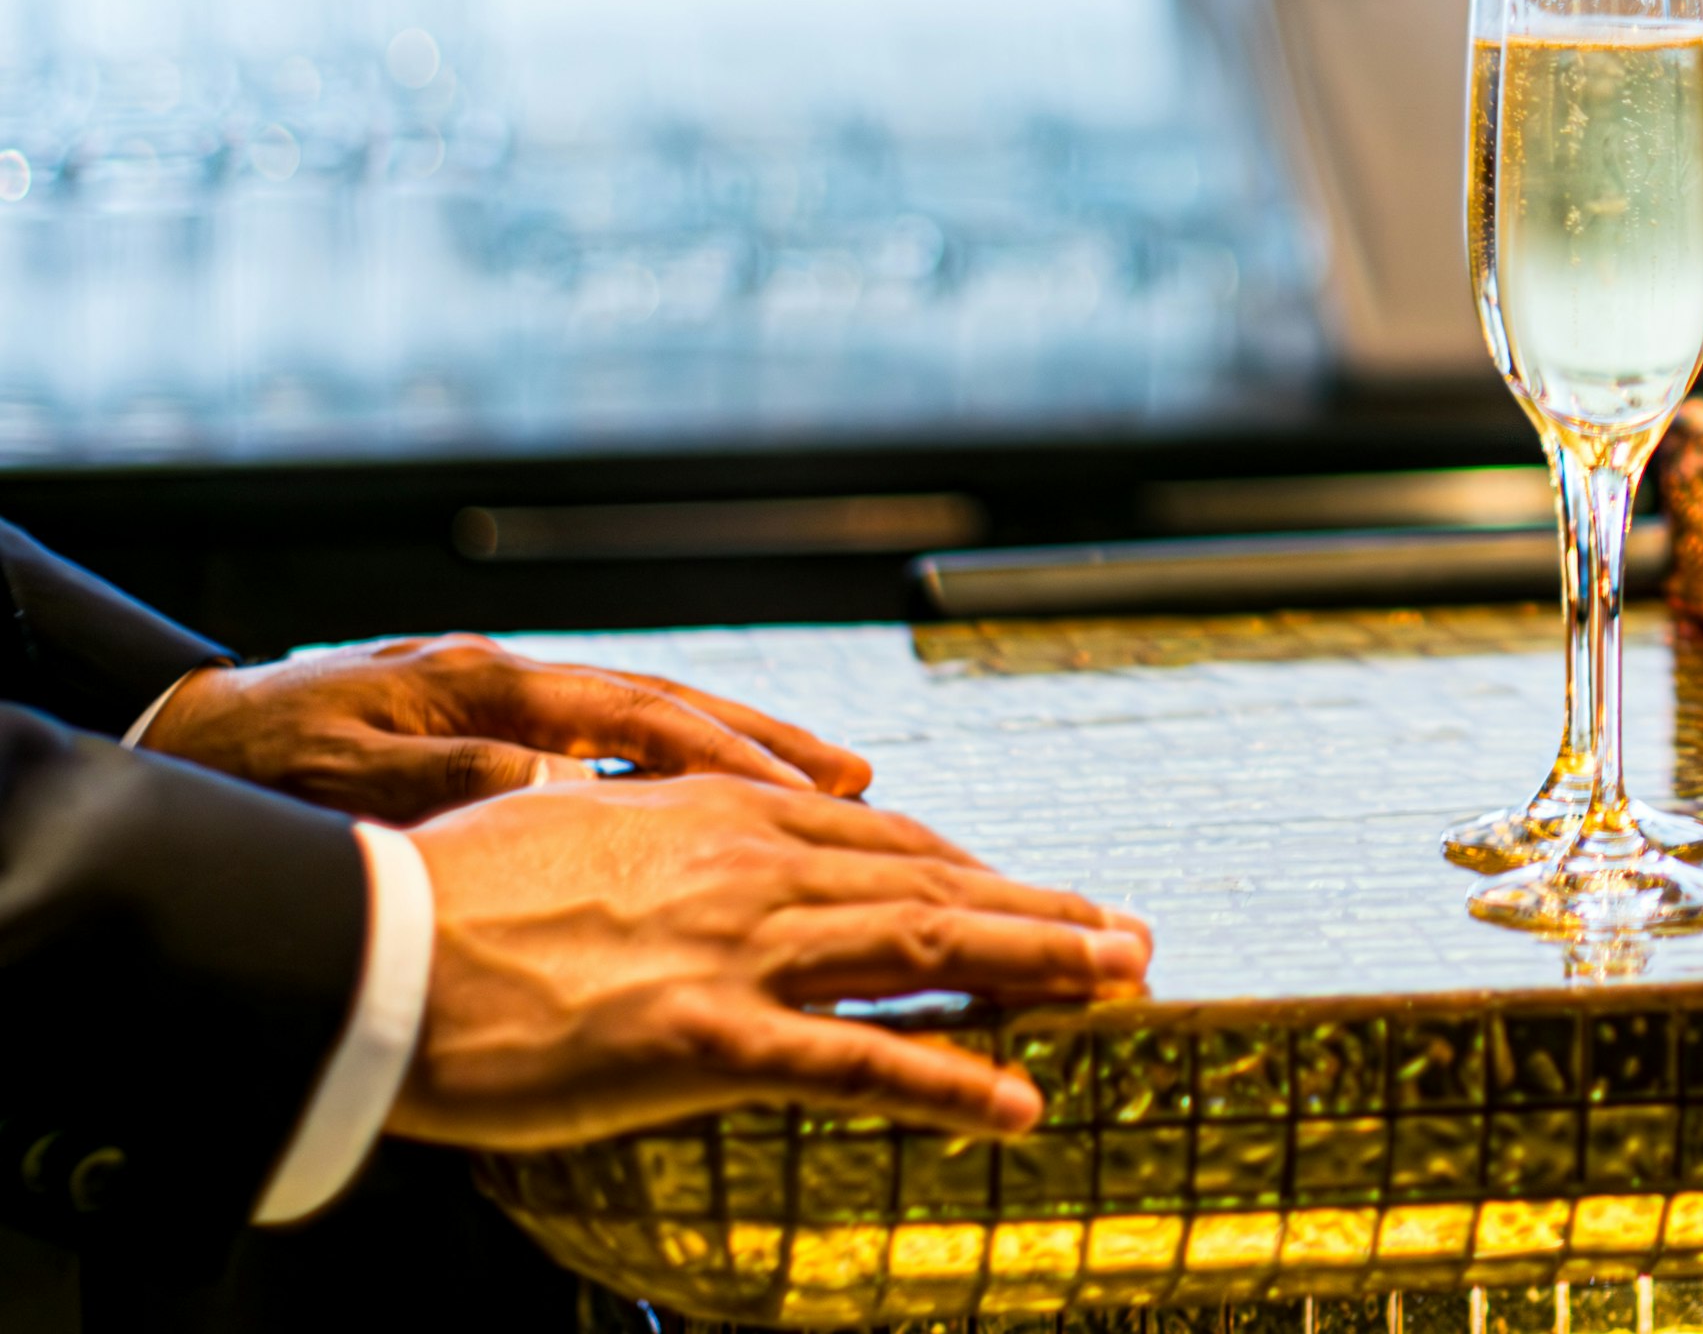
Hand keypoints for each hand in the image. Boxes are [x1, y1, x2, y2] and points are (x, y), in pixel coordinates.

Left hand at [140, 634, 871, 823]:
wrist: (187, 736)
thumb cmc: (253, 770)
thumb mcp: (348, 778)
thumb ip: (457, 780)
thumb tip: (562, 780)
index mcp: (485, 684)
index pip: (635, 718)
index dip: (726, 757)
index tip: (803, 792)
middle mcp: (509, 678)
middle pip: (666, 705)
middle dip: (767, 743)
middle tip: (856, 779)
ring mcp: (504, 696)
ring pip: (647, 720)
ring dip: (736, 752)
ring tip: (823, 783)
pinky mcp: (490, 722)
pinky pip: (609, 740)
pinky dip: (676, 764)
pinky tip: (718, 796)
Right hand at [393, 776, 1150, 1149]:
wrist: (365, 950)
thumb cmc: (447, 899)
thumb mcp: (580, 829)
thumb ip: (665, 837)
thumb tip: (704, 848)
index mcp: (718, 811)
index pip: (883, 839)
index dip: (973, 869)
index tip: (1033, 893)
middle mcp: (749, 864)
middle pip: (933, 882)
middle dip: (1043, 911)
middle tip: (1126, 937)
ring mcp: (735, 951)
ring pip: (928, 946)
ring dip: (1041, 966)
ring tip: (1121, 985)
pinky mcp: (706, 1039)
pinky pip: (857, 1061)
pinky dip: (950, 1078)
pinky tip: (1018, 1102)